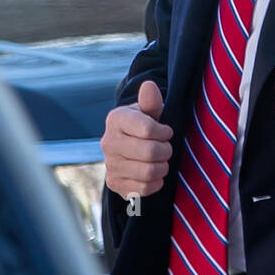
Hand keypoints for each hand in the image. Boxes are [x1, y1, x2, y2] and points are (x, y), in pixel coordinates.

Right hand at [101, 80, 173, 198]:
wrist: (131, 148)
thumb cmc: (145, 126)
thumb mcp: (150, 112)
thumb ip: (151, 101)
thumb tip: (149, 85)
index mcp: (116, 119)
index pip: (148, 129)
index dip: (164, 132)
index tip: (166, 131)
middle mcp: (108, 142)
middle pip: (150, 152)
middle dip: (166, 150)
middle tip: (166, 148)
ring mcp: (109, 164)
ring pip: (149, 172)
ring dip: (162, 167)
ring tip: (160, 160)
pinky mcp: (114, 183)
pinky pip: (143, 188)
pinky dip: (155, 183)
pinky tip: (153, 174)